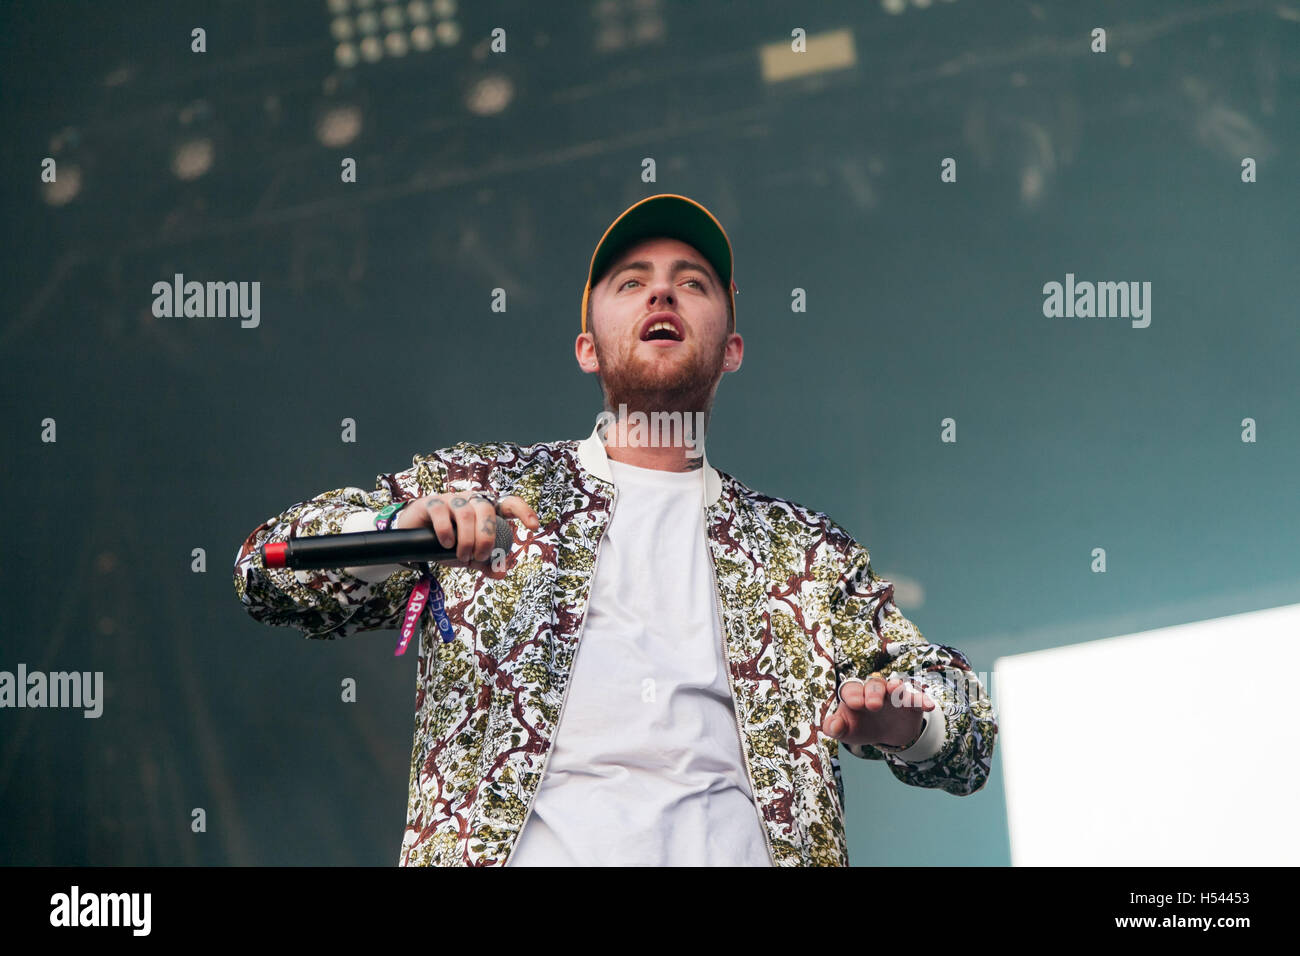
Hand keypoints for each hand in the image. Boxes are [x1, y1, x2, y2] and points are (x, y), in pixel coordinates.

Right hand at [393, 492, 540, 571]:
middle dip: (487, 536)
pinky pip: (441, 512)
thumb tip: (501, 573)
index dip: (524, 511)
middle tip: (480, 556)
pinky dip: (446, 530)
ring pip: (466, 513)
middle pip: (486, 510)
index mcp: (484, 510)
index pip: (509, 503)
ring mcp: (450, 500)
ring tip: (462, 556)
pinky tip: (447, 544)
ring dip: (467, 539)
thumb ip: (485, 563)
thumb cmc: (447, 542)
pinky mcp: (431, 503)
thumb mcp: (468, 554)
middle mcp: (470, 501)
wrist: (413, 537)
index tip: (534, 527)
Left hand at [822, 674, 934, 749]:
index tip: (855, 704)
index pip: (851, 690)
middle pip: (874, 685)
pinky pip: (916, 698)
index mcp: (855, 694)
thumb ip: (834, 728)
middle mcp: (874, 690)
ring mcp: (893, 696)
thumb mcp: (845, 731)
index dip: (853, 695)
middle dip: (873, 692)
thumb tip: (832, 727)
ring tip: (896, 689)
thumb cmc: (860, 727)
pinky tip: (928, 705)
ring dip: (896, 687)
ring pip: (895, 686)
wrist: (885, 734)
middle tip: (873, 705)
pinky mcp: (910, 704)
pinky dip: (922, 700)